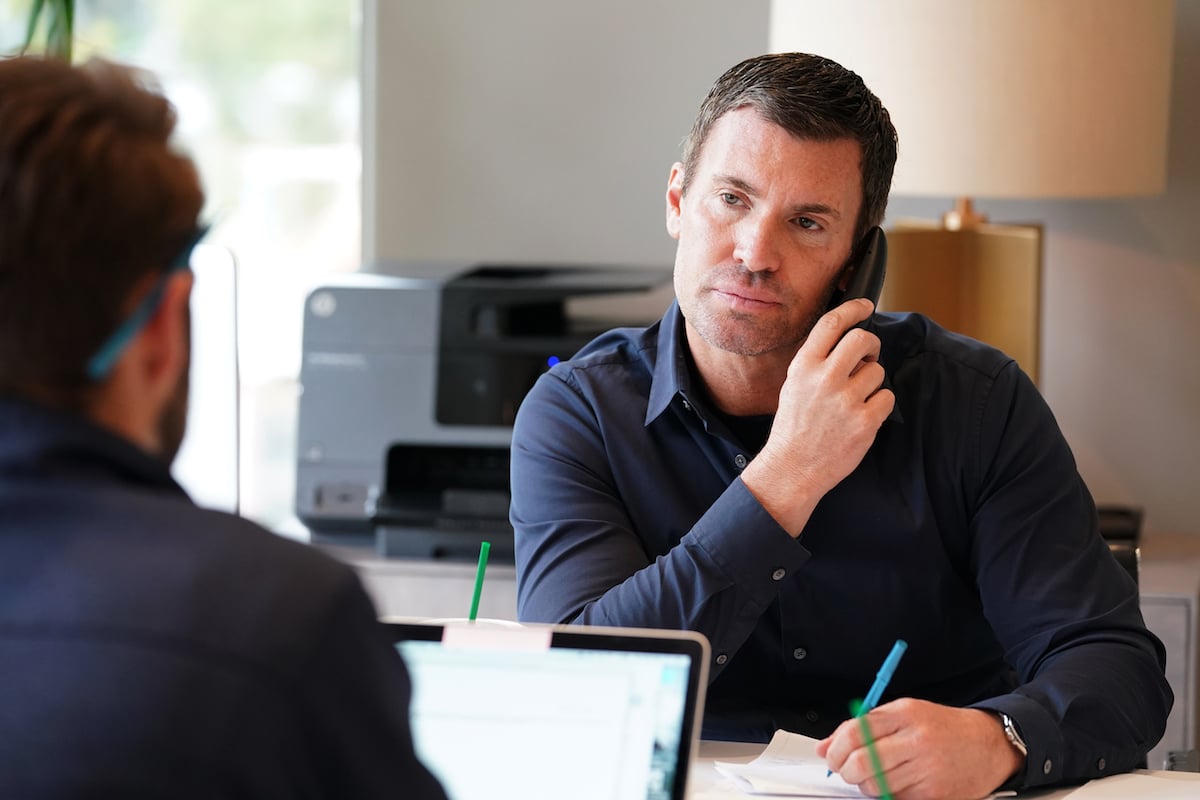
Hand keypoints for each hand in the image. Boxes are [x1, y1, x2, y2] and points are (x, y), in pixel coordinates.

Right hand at [741, 298, 894, 534]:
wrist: (793, 467)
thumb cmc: (795, 426)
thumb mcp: (794, 385)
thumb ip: (818, 361)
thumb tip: (850, 341)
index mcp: (804, 366)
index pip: (833, 323)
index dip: (854, 308)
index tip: (865, 306)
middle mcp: (824, 378)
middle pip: (862, 339)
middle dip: (871, 344)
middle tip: (868, 356)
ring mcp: (846, 400)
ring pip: (877, 371)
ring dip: (872, 382)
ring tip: (855, 400)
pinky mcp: (865, 421)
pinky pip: (887, 397)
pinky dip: (879, 405)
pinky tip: (862, 416)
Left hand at [816, 699, 1022, 799]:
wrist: (988, 745)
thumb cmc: (943, 728)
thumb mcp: (904, 713)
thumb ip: (863, 727)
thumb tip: (825, 747)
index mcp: (904, 714)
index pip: (856, 732)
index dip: (835, 748)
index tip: (832, 755)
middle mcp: (916, 740)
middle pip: (862, 762)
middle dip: (846, 771)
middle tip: (847, 770)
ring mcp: (927, 769)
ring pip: (875, 786)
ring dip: (866, 784)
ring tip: (877, 775)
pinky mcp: (935, 794)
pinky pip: (895, 799)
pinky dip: (888, 794)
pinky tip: (898, 783)